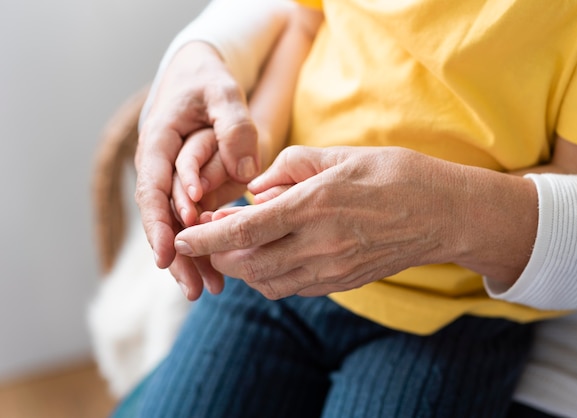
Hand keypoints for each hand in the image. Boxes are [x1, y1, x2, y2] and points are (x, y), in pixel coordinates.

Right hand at [135, 42, 259, 298]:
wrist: (198, 78)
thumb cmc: (207, 81)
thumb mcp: (222, 91)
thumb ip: (233, 125)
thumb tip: (246, 171)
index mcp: (157, 144)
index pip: (153, 190)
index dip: (158, 225)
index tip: (168, 256)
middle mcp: (160, 169)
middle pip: (163, 219)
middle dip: (177, 256)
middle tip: (194, 289)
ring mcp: (175, 182)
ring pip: (178, 227)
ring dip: (192, 259)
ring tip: (211, 290)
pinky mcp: (191, 190)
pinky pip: (195, 221)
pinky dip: (206, 244)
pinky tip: (220, 272)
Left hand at [174, 146, 464, 298]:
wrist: (443, 212)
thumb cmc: (394, 174)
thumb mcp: (339, 154)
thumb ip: (290, 167)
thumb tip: (257, 188)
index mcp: (315, 205)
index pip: (245, 230)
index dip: (206, 235)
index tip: (182, 234)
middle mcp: (320, 244)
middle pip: (248, 263)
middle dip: (217, 255)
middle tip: (204, 240)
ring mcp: (333, 269)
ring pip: (268, 282)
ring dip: (242, 269)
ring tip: (235, 248)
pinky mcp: (343, 282)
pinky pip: (293, 288)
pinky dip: (270, 277)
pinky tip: (270, 257)